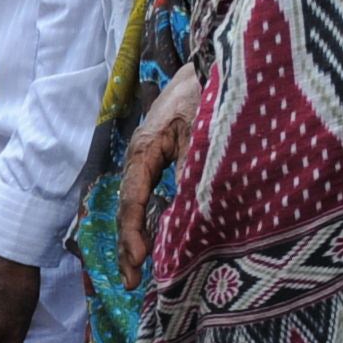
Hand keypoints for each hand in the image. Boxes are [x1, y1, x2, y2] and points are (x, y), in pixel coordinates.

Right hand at [115, 76, 202, 285]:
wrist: (214, 59)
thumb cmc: (208, 90)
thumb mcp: (204, 128)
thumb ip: (196, 168)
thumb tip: (191, 211)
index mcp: (145, 148)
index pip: (132, 199)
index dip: (134, 233)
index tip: (139, 261)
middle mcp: (141, 155)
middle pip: (128, 207)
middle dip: (128, 245)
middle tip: (130, 283)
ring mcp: (149, 157)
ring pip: (136, 203)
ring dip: (136, 237)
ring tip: (135, 272)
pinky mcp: (162, 158)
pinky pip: (148, 195)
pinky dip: (147, 222)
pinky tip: (152, 243)